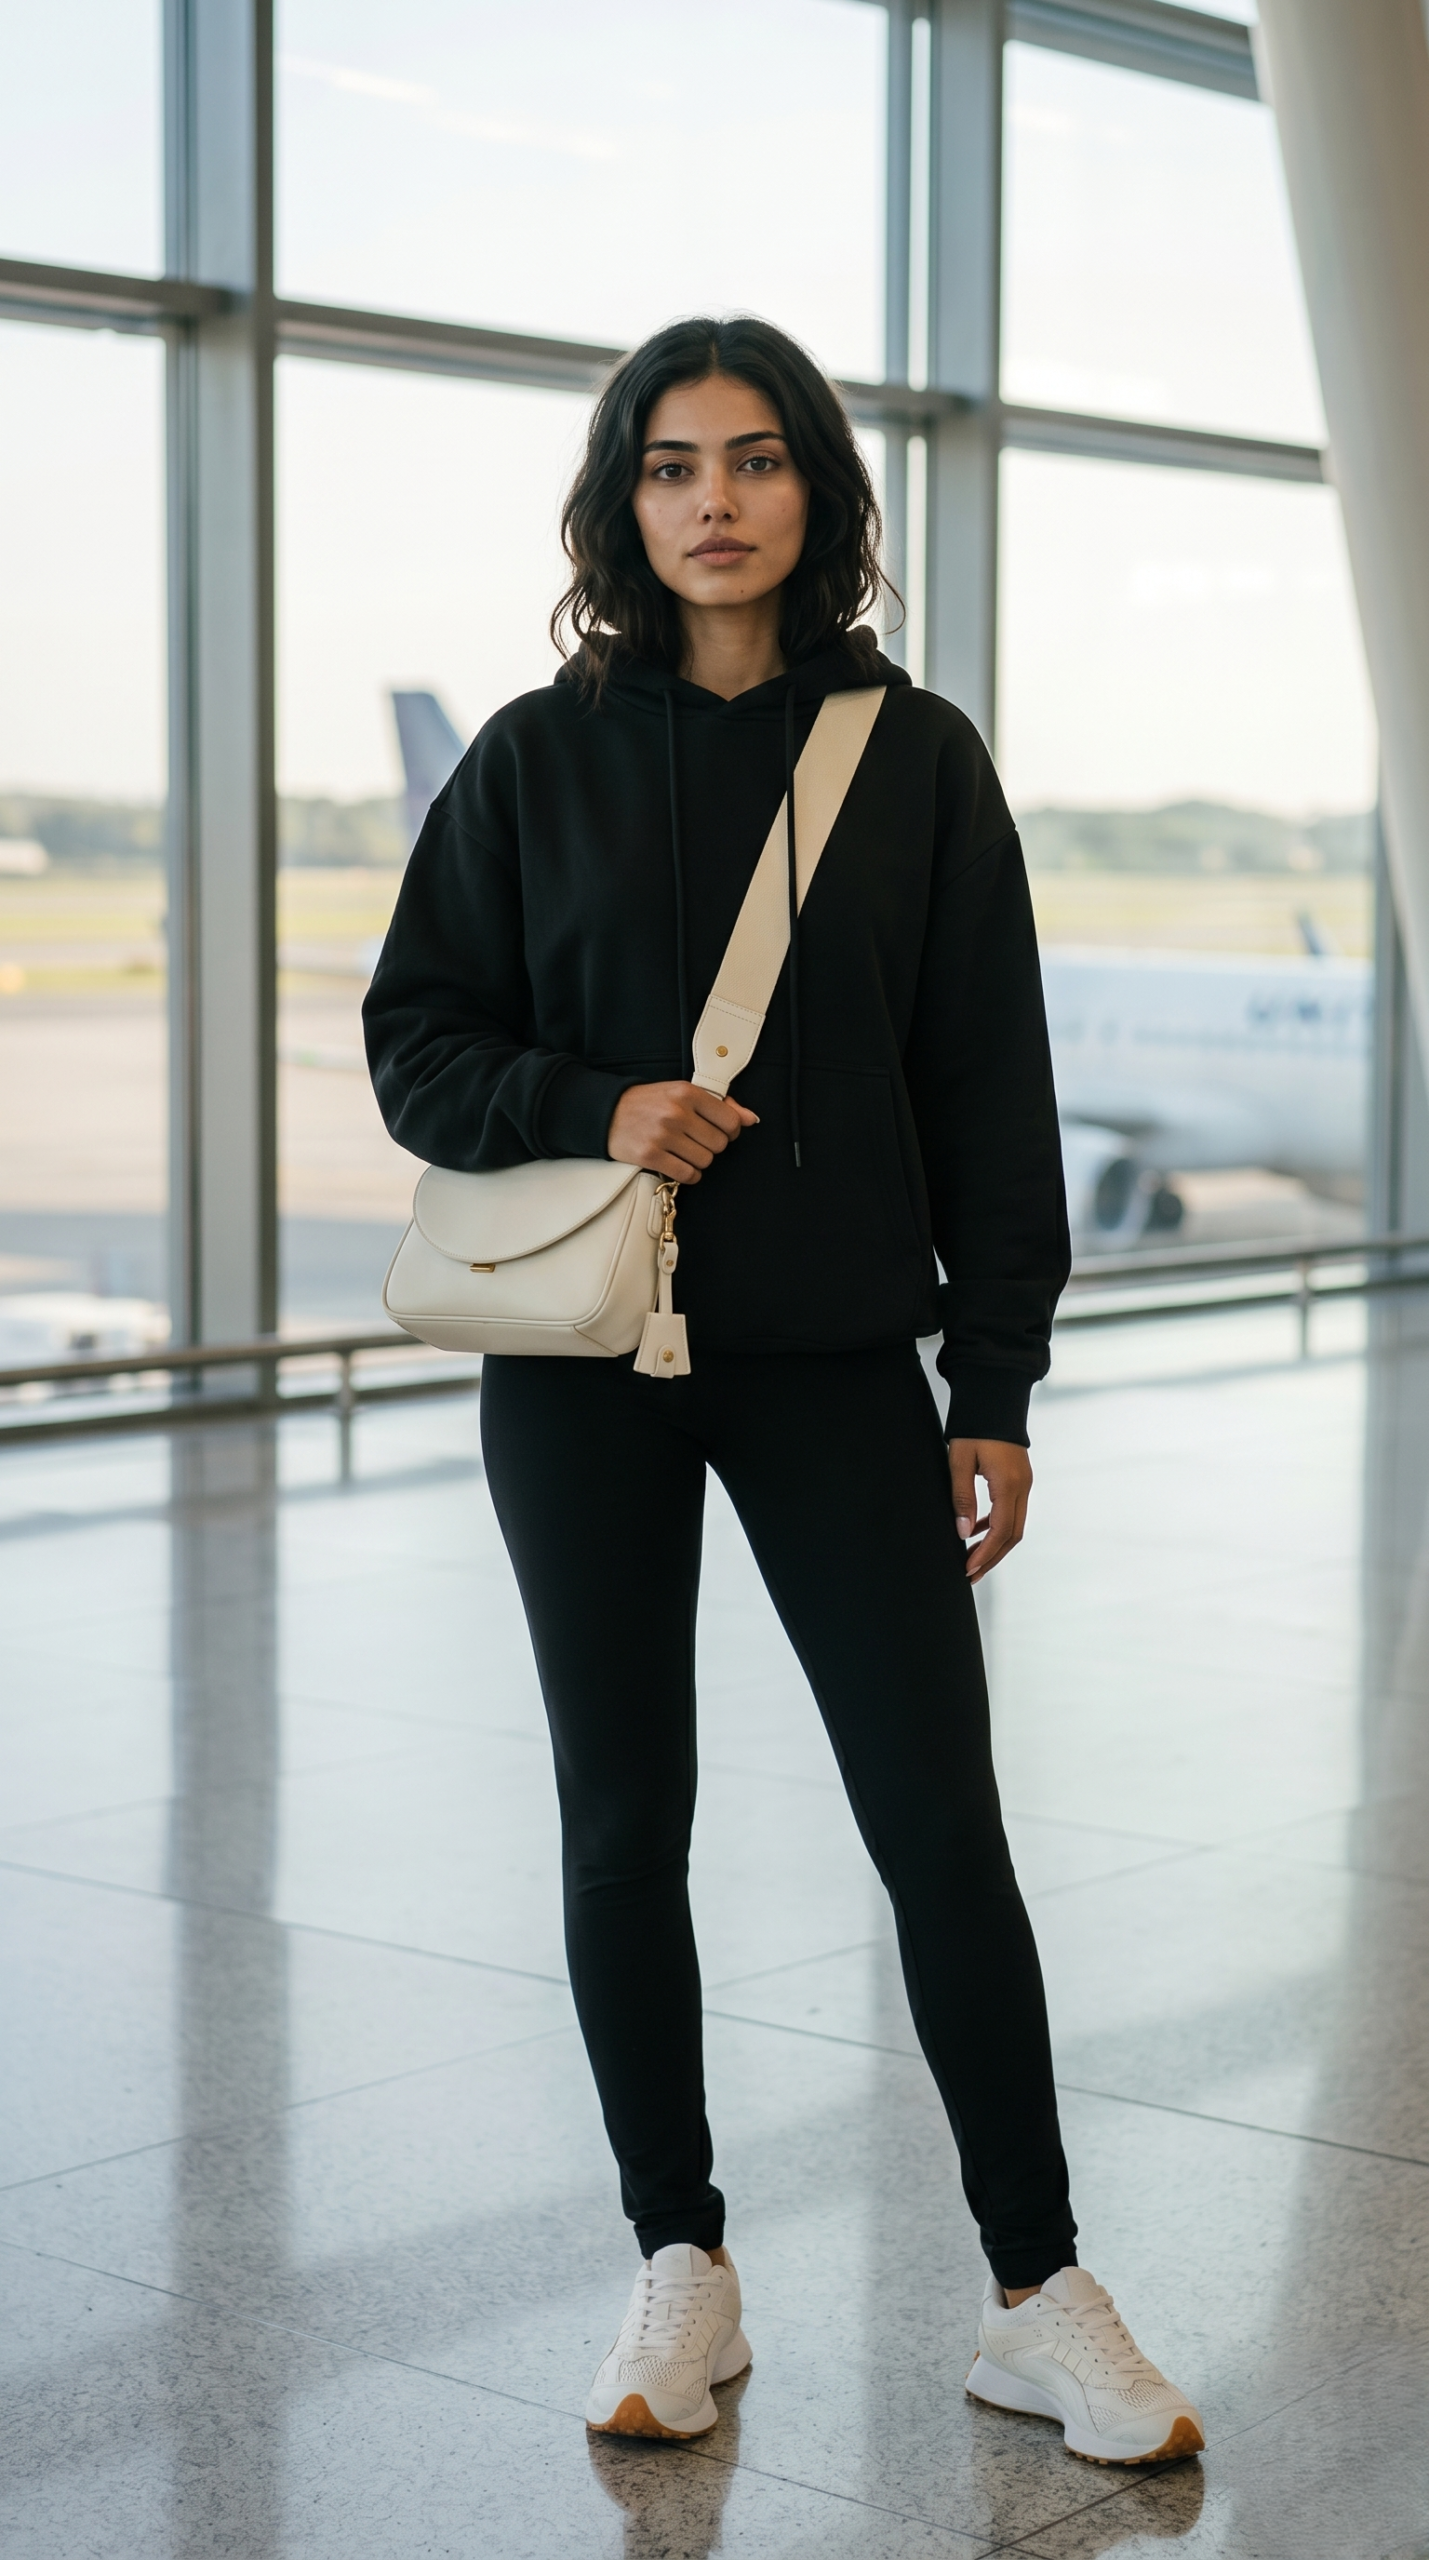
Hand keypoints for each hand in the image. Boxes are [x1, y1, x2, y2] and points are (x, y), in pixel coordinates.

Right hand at [607, 1080, 758, 1183]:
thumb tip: (751, 1119)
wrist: (606, 1112)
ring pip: (706, 1161)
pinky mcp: (650, 1156)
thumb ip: (719, 1105)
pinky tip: (678, 1164)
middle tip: (696, 1140)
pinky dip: (688, 1174)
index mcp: (687, 1092)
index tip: (718, 1130)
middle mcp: (676, 1112)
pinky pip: (687, 1174)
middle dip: (711, 1146)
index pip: (730, 1120)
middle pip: (719, 1144)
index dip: (729, 1130)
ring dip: (699, 1161)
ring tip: (684, 1151)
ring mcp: (663, 1135)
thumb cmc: (648, 1103)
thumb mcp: (681, 1093)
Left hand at [949, 1437, 1031, 1582]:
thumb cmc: (974, 1427)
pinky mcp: (1020, 1479)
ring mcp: (1024, 1483)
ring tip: (973, 1559)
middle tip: (970, 1574)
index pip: (1001, 1530)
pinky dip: (997, 1526)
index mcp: (1009, 1483)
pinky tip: (978, 1531)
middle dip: (992, 1557)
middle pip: (1012, 1535)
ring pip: (1014, 1525)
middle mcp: (1022, 1486)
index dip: (985, 1553)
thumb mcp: (959, 1461)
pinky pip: (1012, 1511)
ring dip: (995, 1545)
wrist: (993, 1398)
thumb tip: (964, 1532)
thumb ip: (962, 1498)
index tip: (968, 1568)